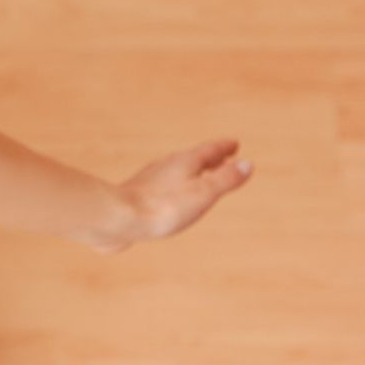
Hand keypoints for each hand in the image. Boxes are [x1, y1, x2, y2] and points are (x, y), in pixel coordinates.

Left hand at [101, 137, 254, 252]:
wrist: (117, 219)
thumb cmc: (163, 207)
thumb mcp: (203, 193)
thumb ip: (226, 179)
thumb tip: (247, 164)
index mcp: (184, 162)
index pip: (208, 151)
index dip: (223, 148)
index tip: (234, 144)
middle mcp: (165, 167)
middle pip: (191, 159)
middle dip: (209, 158)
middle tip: (222, 157)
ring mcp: (149, 180)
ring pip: (175, 172)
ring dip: (191, 172)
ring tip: (199, 176)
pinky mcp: (136, 196)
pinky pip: (161, 186)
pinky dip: (174, 186)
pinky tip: (168, 197)